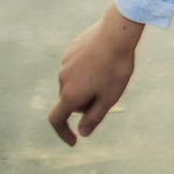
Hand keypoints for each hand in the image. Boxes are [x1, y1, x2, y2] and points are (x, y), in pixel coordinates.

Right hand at [49, 4, 143, 145]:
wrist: (116, 32)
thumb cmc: (116, 67)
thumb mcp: (110, 97)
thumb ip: (94, 117)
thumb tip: (83, 133)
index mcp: (70, 94)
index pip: (56, 119)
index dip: (63, 133)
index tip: (74, 141)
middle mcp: (62, 79)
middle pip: (70, 99)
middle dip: (85, 103)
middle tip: (109, 92)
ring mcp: (65, 63)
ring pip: (74, 82)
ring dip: (87, 84)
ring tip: (110, 72)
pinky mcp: (71, 50)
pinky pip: (78, 65)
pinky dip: (88, 69)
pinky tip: (104, 59)